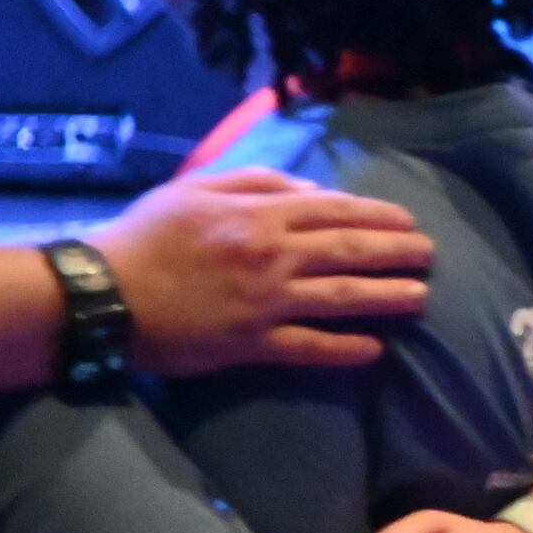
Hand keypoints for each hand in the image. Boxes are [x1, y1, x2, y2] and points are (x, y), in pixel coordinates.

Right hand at [95, 169, 432, 374]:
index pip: (334, 211)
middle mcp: (271, 255)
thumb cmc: (145, 235)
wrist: (102, 293)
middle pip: (349, 252)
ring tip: (420, 297)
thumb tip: (312, 190)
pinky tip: (375, 350)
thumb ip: (256, 181)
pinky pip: (307, 348)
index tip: (407, 221)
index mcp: (258, 214)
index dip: (377, 215)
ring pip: (340, 297)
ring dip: (386, 297)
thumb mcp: (196, 188)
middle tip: (431, 256)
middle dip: (396, 253)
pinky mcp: (250, 343)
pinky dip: (344, 349)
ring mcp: (264, 302)